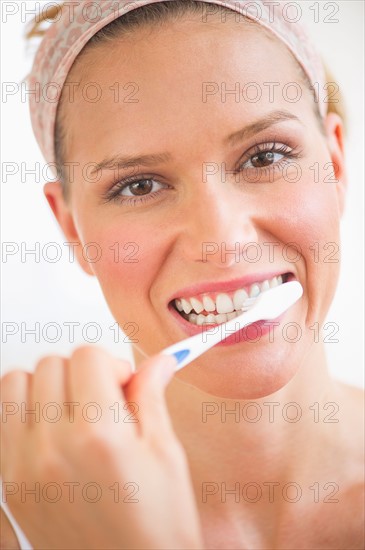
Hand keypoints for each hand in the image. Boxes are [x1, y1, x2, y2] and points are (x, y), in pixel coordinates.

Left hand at [0, 346, 203, 548]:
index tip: (123, 385)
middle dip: (81, 371)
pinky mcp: (8, 484)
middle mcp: (52, 448)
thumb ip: (151, 396)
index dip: (111, 363)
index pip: (87, 356)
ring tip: (72, 411)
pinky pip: (1, 420)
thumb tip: (158, 361)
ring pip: (15, 384)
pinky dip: (23, 413)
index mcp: (99, 435)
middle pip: (51, 364)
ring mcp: (22, 467)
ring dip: (45, 386)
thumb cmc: (158, 525)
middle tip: (102, 399)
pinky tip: (51, 432)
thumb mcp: (165, 453)